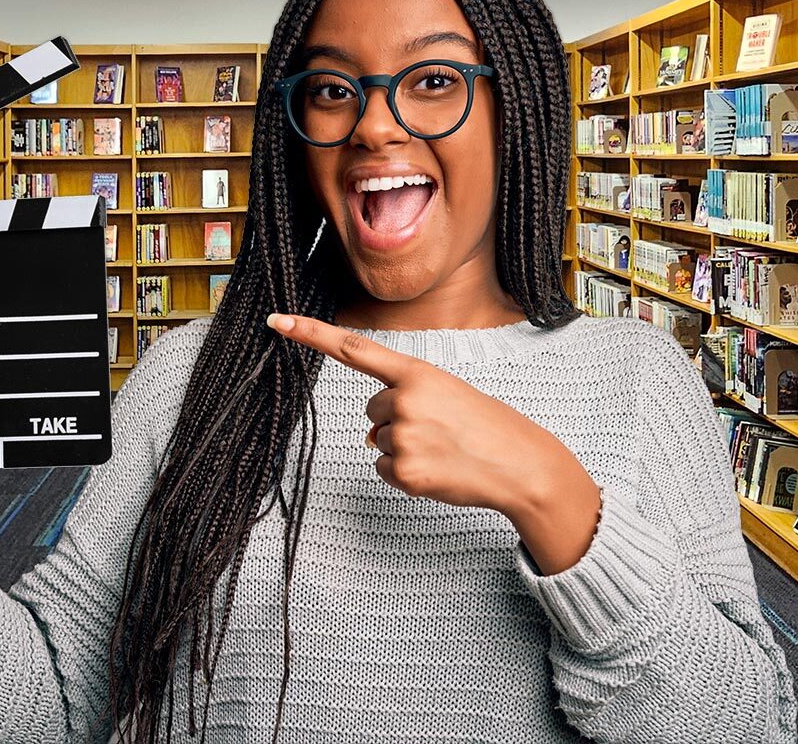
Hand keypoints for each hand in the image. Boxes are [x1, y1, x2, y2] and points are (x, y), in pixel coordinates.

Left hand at [266, 313, 600, 573]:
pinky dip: (406, 475)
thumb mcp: (446, 396)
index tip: (277, 320)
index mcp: (416, 372)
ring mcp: (403, 436)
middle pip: (371, 411)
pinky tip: (437, 469)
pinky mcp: (404, 471)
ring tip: (444, 450)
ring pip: (378, 442)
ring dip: (405, 450)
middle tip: (439, 430)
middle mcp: (404, 399)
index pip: (354, 348)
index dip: (311, 334)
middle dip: (398, 421)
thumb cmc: (484, 427)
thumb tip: (370, 437)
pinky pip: (384, 470)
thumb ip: (403, 401)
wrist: (520, 464)